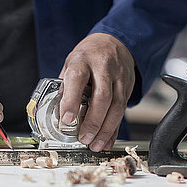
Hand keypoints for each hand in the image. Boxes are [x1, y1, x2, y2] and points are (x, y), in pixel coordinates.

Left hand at [59, 33, 135, 150]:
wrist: (114, 41)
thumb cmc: (88, 55)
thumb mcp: (71, 64)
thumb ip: (65, 87)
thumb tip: (57, 114)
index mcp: (83, 59)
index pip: (77, 78)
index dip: (71, 100)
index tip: (66, 119)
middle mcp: (104, 67)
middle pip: (102, 96)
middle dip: (93, 121)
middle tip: (84, 138)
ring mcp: (119, 76)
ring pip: (117, 106)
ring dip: (106, 129)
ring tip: (95, 145)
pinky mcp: (129, 86)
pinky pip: (123, 110)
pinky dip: (115, 129)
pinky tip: (108, 140)